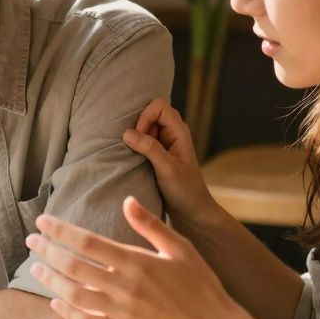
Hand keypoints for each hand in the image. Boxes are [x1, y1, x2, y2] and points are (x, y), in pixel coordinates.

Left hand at [25, 197, 243, 318]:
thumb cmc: (201, 284)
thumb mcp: (180, 247)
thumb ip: (150, 224)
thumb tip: (126, 200)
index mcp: (137, 262)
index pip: (87, 241)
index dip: (60, 230)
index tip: (42, 221)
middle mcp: (124, 287)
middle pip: (74, 266)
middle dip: (47, 251)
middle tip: (31, 240)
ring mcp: (121, 312)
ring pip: (74, 294)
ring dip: (51, 280)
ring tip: (36, 267)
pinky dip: (67, 312)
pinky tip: (54, 302)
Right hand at [121, 99, 222, 231]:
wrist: (192, 212)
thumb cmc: (185, 190)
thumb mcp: (167, 168)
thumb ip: (149, 148)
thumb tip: (127, 133)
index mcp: (179, 131)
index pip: (158, 106)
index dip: (145, 117)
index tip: (139, 136)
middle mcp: (173, 133)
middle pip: (151, 113)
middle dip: (139, 125)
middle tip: (134, 145)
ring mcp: (165, 144)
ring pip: (145, 127)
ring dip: (136, 137)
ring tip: (132, 153)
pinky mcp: (158, 155)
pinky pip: (143, 141)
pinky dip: (136, 146)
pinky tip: (132, 159)